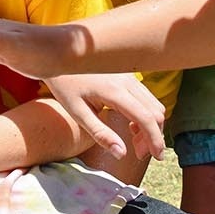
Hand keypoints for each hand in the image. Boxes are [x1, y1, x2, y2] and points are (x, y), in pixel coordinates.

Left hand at [45, 73, 164, 160]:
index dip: (155, 140)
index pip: (147, 118)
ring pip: (153, 104)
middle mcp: (127, 81)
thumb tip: (121, 153)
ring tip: (134, 141)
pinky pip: (146, 97)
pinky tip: (131, 124)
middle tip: (138, 152)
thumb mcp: (77, 112)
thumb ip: (100, 134)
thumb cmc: (64, 84)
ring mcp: (128, 76)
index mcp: (115, 91)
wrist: (57, 56)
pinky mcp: (127, 75)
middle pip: (156, 112)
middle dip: (152, 136)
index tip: (157, 157)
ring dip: (150, 125)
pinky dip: (145, 114)